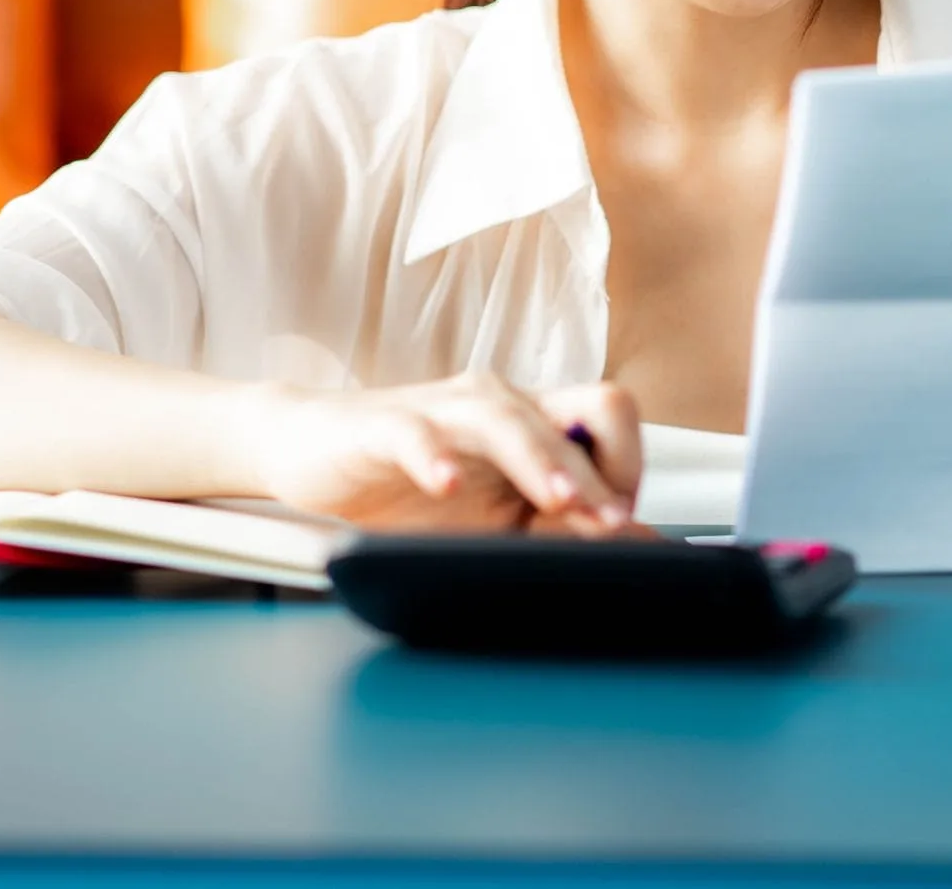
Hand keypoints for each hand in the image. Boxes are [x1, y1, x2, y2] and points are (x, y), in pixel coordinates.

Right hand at [246, 371, 647, 535]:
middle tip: (611, 525)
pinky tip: (445, 485)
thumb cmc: (405, 485)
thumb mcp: (495, 516)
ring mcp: (444, 410)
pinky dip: (434, 458)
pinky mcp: (383, 425)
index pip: (610, 415)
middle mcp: (499, 403)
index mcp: (533, 420)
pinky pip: (416, 433)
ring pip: (508, 418)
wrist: (307, 451)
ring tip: (559, 503)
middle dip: (602, 472)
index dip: (628, 468)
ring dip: (541, 462)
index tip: (621, 527)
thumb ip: (562, 526)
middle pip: (580, 408)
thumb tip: (643, 548)